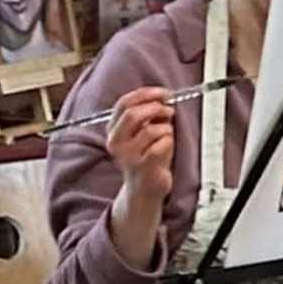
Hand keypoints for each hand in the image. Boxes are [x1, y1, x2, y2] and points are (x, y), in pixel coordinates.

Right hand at [101, 83, 178, 264]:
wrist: (144, 190)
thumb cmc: (146, 157)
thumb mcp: (140, 133)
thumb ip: (146, 115)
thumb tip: (162, 97)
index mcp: (112, 130)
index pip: (124, 103)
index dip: (146, 94)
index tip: (163, 93)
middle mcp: (116, 142)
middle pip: (134, 113)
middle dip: (156, 107)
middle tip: (169, 111)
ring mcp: (128, 156)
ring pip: (152, 129)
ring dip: (166, 129)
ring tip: (166, 136)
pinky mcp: (142, 167)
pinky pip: (162, 144)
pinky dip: (169, 142)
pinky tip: (166, 150)